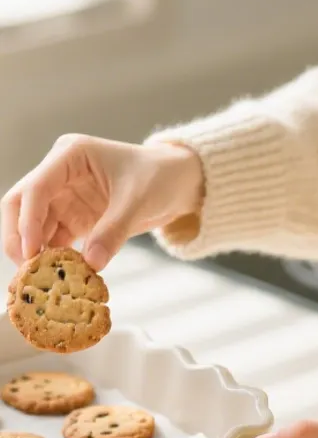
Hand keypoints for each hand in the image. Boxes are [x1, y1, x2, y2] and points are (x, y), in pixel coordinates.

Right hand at [1, 134, 203, 270]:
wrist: (179, 181)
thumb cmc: (159, 176)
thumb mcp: (139, 200)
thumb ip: (113, 230)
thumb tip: (90, 264)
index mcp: (71, 155)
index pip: (36, 187)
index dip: (27, 220)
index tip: (31, 251)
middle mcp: (60, 174)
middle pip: (21, 206)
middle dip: (19, 237)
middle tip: (27, 270)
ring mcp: (64, 197)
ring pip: (33, 227)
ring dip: (36, 254)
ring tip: (41, 282)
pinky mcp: (74, 218)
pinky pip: (54, 241)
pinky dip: (54, 259)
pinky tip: (59, 278)